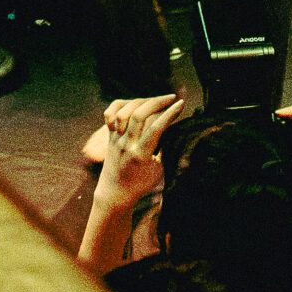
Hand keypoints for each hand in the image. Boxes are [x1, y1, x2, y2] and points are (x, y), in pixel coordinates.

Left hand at [94, 93, 185, 210]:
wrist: (114, 193)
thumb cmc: (140, 184)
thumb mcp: (158, 171)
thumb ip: (165, 150)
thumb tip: (175, 130)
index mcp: (140, 155)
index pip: (156, 129)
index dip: (170, 114)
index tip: (182, 104)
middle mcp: (126, 144)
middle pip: (139, 115)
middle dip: (157, 101)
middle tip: (172, 97)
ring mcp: (116, 139)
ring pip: (125, 111)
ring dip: (142, 101)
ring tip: (155, 100)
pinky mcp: (109, 136)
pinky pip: (110, 113)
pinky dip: (121, 105)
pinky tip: (133, 105)